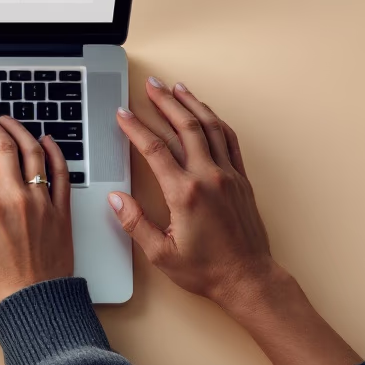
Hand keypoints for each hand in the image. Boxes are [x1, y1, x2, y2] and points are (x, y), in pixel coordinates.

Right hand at [0, 112, 73, 309]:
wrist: (36, 307)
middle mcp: (16, 199)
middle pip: (2, 147)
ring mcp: (42, 203)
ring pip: (33, 152)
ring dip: (19, 130)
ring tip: (7, 121)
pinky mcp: (61, 211)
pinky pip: (61, 173)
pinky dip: (54, 152)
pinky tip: (46, 141)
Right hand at [109, 77, 276, 308]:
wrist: (249, 280)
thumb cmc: (207, 270)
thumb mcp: (161, 254)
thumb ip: (135, 223)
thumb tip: (115, 199)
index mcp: (184, 193)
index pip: (154, 149)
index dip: (135, 128)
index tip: (122, 114)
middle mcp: (208, 177)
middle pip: (184, 127)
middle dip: (164, 102)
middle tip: (151, 85)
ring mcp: (228, 176)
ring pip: (209, 127)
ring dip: (191, 104)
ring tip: (176, 87)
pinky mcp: (241, 180)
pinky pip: (229, 140)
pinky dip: (215, 121)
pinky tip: (206, 112)